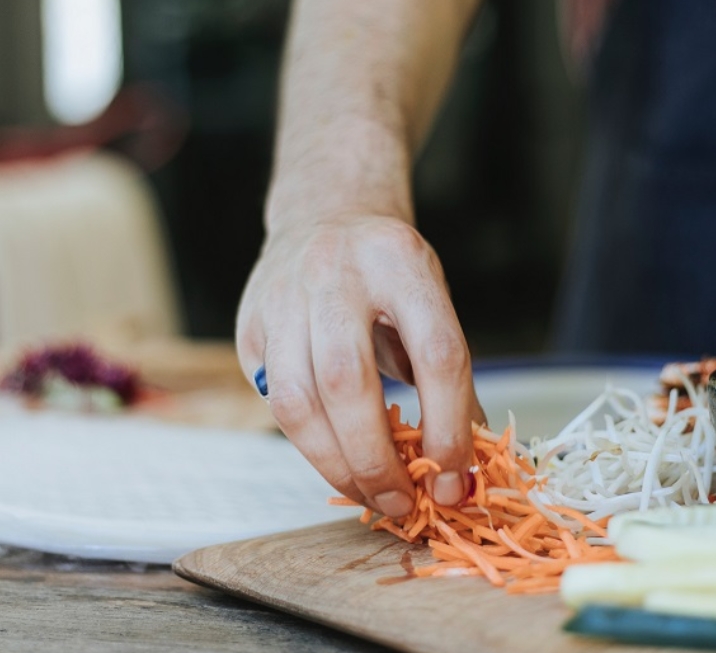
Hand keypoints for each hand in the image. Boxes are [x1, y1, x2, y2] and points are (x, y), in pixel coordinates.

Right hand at [236, 214, 484, 516]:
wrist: (325, 212)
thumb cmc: (388, 272)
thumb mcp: (432, 300)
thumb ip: (449, 376)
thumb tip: (464, 469)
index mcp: (400, 261)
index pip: (435, 354)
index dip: (448, 427)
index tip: (455, 479)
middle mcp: (336, 272)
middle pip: (349, 382)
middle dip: (377, 459)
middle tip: (403, 503)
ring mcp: (283, 297)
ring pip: (299, 400)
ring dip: (335, 464)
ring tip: (368, 495)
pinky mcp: (250, 324)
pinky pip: (277, 401)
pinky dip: (309, 444)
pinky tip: (336, 460)